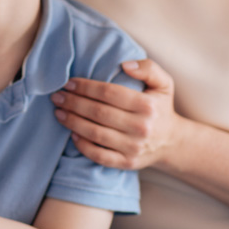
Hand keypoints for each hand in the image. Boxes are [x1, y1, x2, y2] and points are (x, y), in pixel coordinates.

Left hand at [51, 59, 180, 170]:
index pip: (109, 93)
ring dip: (72, 122)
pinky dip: (82, 146)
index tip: (68, 83)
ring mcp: (134, 147)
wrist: (172, 142)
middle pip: (99, 112)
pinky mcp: (127, 163)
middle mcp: (141, 127)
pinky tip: (72, 134)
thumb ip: (148, 68)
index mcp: (147, 105)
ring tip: (58, 111)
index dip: (85, 87)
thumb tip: (125, 65)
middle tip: (56, 96)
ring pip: (95, 133)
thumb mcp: (163, 83)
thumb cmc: (160, 107)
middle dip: (73, 103)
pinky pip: (99, 156)